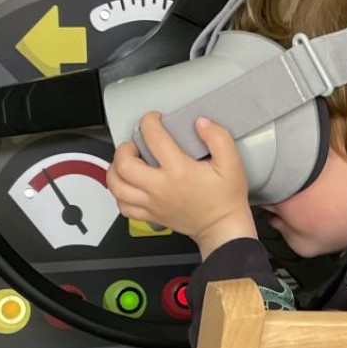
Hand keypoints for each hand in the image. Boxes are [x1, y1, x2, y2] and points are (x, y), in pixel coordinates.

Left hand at [108, 112, 255, 252]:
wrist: (222, 227)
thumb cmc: (225, 199)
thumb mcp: (231, 164)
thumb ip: (218, 138)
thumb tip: (202, 124)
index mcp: (179, 171)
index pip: (153, 138)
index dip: (149, 121)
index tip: (154, 120)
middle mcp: (160, 188)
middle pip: (124, 164)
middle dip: (124, 148)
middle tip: (134, 144)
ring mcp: (153, 203)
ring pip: (117, 187)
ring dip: (115, 171)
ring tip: (124, 163)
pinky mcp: (151, 215)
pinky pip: (124, 207)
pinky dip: (119, 195)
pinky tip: (127, 186)